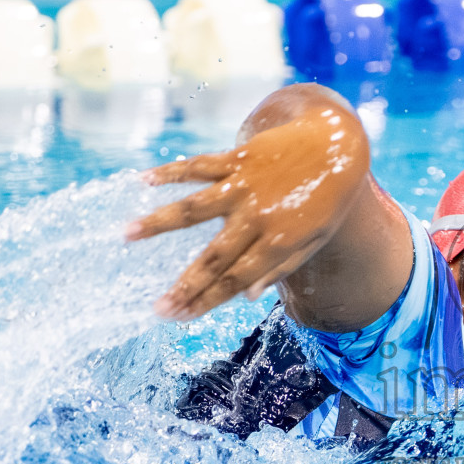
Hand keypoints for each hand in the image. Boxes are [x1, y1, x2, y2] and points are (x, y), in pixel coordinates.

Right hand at [125, 111, 368, 319]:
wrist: (337, 145)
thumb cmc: (326, 198)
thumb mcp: (314, 239)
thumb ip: (279, 267)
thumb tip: (244, 296)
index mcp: (278, 241)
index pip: (235, 280)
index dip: (206, 301)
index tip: (179, 318)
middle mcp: (257, 216)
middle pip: (214, 257)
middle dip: (185, 285)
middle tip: (157, 308)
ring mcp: (245, 186)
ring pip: (195, 208)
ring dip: (159, 221)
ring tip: (126, 234)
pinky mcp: (238, 158)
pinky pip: (200, 166)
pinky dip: (172, 172)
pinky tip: (144, 181)